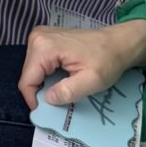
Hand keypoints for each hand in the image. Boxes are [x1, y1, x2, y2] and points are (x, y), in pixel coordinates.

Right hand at [18, 19, 145, 111]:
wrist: (118, 42)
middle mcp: (37, 38)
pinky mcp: (45, 38)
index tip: (49, 111)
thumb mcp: (91, 81)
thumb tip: (47, 100)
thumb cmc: (107, 60)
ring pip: (32, 70)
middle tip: (61, 98)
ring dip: (44, 83)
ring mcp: (40, 36)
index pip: (27, 81)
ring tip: (63, 87)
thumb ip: (68, 92)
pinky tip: (62, 77)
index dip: (34, 100)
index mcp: (44, 47)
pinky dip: (47, 73)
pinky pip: (38, 62)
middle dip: (41, 90)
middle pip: (28, 74)